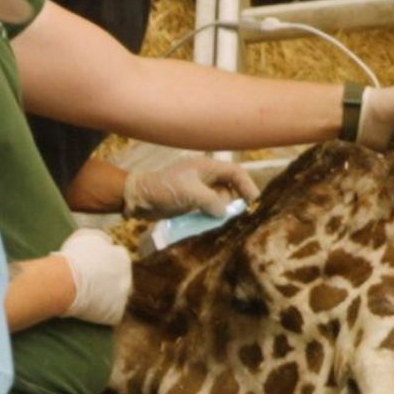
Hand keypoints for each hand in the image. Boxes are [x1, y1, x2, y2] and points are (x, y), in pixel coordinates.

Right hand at [56, 229, 132, 324]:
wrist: (68, 280)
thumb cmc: (75, 255)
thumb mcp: (88, 236)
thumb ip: (101, 240)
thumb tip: (107, 243)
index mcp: (122, 257)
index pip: (119, 260)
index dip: (105, 264)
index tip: (93, 267)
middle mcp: (128, 276)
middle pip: (121, 280)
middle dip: (109, 282)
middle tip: (91, 284)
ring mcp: (123, 296)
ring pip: (117, 298)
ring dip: (106, 298)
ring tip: (88, 298)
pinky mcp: (116, 313)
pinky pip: (110, 314)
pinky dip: (101, 313)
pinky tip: (88, 309)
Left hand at [122, 154, 252, 218]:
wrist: (140, 199)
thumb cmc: (164, 189)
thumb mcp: (190, 193)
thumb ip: (212, 202)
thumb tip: (225, 214)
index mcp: (207, 168)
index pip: (235, 173)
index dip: (247, 186)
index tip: (253, 203)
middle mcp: (206, 178)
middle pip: (231, 188)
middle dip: (234, 202)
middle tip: (238, 217)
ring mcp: (200, 191)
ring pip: (221, 201)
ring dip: (223, 212)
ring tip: (222, 223)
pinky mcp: (193, 203)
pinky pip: (210, 209)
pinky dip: (213, 217)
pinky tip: (213, 225)